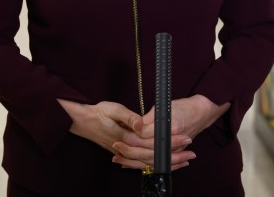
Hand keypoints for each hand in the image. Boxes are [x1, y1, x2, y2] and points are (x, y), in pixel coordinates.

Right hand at [57, 99, 195, 170]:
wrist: (82, 121)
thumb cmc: (97, 112)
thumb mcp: (113, 108)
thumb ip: (130, 118)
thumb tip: (144, 125)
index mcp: (127, 137)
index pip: (153, 143)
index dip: (170, 141)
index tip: (185, 137)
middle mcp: (127, 148)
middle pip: (155, 156)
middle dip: (175, 155)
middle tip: (191, 151)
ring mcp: (126, 153)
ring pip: (150, 163)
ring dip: (168, 162)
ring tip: (185, 160)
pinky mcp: (125, 153)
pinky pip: (143, 164)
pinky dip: (156, 164)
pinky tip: (166, 163)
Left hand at [122, 95, 228, 169]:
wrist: (201, 113)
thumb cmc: (183, 108)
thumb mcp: (165, 108)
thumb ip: (149, 119)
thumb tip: (136, 126)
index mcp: (170, 130)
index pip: (146, 138)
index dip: (131, 140)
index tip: (118, 140)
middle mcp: (172, 143)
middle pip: (147, 153)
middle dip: (129, 153)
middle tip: (115, 150)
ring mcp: (173, 150)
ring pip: (151, 160)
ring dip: (134, 162)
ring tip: (119, 160)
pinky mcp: (173, 153)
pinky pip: (157, 163)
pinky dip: (144, 164)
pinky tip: (132, 165)